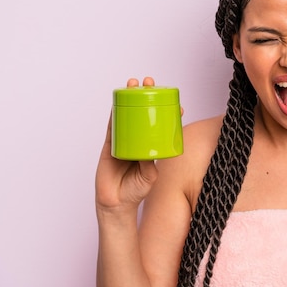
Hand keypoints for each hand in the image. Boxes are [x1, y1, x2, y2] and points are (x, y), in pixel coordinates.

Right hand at [95, 77, 159, 213]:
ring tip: (133, 84)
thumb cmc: (137, 190)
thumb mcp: (149, 176)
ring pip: (127, 116)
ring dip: (129, 98)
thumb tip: (150, 153)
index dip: (167, 113)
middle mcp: (138, 140)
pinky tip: (116, 102)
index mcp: (151, 146)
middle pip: (142, 114)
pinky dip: (114, 114)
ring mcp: (123, 141)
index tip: (177, 104)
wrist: (117, 203)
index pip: (160, 126)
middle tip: (150, 83)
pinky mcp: (110, 146)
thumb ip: (149, 164)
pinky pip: (112, 127)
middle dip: (146, 96)